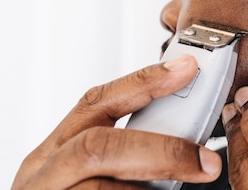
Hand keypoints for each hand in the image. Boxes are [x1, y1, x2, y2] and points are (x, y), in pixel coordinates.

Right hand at [12, 55, 221, 189]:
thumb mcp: (85, 179)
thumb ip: (121, 157)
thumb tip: (186, 143)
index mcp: (51, 156)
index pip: (95, 103)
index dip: (143, 82)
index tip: (187, 69)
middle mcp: (42, 179)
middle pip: (98, 148)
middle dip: (160, 150)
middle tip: (206, 163)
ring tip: (188, 186)